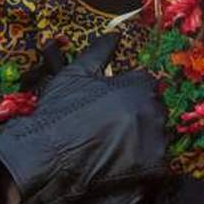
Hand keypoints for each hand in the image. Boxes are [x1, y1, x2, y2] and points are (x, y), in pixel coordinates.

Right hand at [0, 33, 166, 203]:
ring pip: (156, 136)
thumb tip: (114, 34)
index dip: (128, 92)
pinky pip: (155, 162)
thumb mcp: (76, 74)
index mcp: (140, 86)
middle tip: (110, 126)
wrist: (47, 156)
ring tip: (112, 145)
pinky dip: (142, 162)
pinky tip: (118, 162)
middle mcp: (153, 112)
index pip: (146, 84)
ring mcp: (155, 142)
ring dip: (141, 138)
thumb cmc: (61, 112)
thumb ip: (100, 51)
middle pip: (154, 110)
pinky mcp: (153, 169)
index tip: (112, 104)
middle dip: (137, 115)